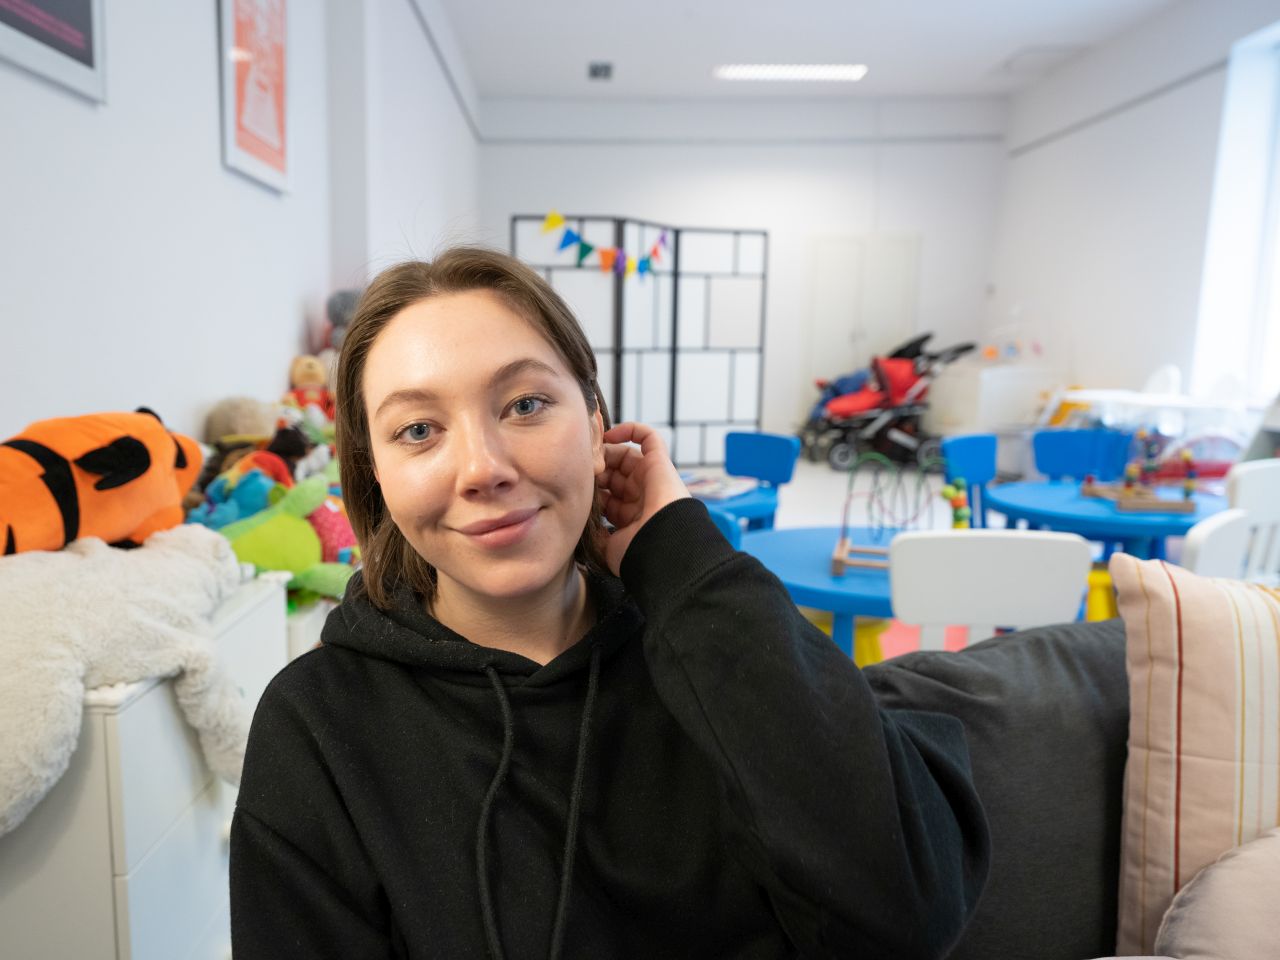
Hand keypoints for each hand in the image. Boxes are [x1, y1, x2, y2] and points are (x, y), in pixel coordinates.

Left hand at [596, 422, 690, 575]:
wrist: (662, 546)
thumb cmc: (637, 551)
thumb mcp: (608, 548)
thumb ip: (596, 536)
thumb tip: (585, 527)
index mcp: (630, 517)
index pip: (607, 495)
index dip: (590, 489)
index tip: (576, 488)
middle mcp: (640, 496)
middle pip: (612, 474)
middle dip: (595, 470)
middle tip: (581, 470)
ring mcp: (650, 479)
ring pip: (624, 455)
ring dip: (605, 453)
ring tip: (591, 456)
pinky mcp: (661, 463)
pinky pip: (649, 438)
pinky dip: (631, 430)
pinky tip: (610, 435)